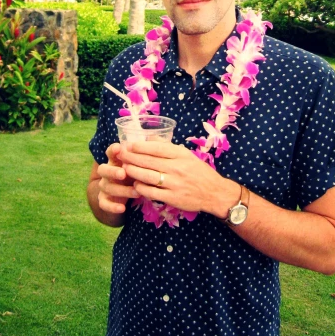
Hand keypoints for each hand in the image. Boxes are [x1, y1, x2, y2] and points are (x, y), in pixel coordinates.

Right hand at [97, 143, 141, 213]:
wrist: (125, 193)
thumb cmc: (138, 172)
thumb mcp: (142, 162)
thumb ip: (146, 152)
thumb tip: (155, 138)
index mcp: (116, 160)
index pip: (110, 152)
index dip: (113, 150)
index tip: (119, 148)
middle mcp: (108, 171)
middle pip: (103, 169)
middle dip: (113, 171)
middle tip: (124, 173)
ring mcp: (105, 186)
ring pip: (106, 186)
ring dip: (121, 189)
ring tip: (136, 192)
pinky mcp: (105, 200)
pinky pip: (104, 203)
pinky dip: (112, 206)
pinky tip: (122, 208)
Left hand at [119, 141, 239, 216]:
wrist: (214, 192)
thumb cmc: (199, 172)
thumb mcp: (187, 155)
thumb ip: (168, 148)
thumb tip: (150, 138)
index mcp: (181, 155)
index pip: (156, 148)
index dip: (140, 146)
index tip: (128, 144)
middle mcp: (177, 167)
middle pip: (148, 161)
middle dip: (131, 157)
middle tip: (120, 154)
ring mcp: (174, 183)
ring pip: (147, 176)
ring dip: (133, 171)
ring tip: (124, 168)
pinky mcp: (172, 197)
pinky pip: (151, 192)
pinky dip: (141, 187)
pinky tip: (136, 184)